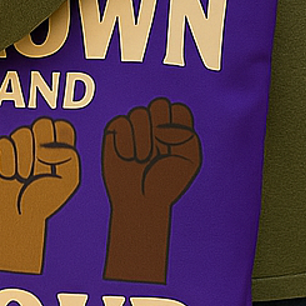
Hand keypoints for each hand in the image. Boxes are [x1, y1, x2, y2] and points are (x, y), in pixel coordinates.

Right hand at [0, 117, 80, 273]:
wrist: (18, 217)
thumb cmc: (44, 200)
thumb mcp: (68, 181)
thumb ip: (69, 156)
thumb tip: (45, 146)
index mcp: (58, 147)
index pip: (63, 126)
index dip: (59, 140)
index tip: (55, 161)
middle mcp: (39, 142)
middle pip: (43, 122)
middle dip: (41, 146)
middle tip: (39, 168)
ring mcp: (20, 145)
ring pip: (23, 132)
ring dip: (24, 158)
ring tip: (23, 177)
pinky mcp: (1, 151)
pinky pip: (4, 142)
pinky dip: (7, 161)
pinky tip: (9, 175)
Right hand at [102, 98, 201, 282]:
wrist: (142, 202)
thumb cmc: (167, 183)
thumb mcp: (189, 160)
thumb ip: (188, 135)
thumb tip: (167, 122)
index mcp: (176, 128)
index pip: (179, 109)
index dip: (177, 125)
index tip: (175, 147)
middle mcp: (156, 123)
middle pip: (159, 103)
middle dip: (160, 126)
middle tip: (159, 149)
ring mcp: (136, 127)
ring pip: (139, 112)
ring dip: (142, 138)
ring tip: (143, 159)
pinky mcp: (116, 133)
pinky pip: (120, 122)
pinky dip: (125, 141)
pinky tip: (128, 157)